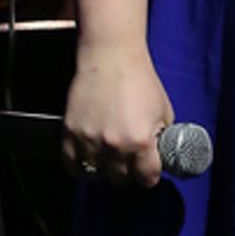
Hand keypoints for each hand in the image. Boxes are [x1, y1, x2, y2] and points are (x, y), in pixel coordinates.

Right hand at [62, 43, 174, 189]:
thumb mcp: (164, 111)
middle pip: (121, 180)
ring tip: (108, 155)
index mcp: (141, 142)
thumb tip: (160, 156)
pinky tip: (88, 156)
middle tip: (128, 159)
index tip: (147, 170)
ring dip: (103, 168)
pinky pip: (71, 164)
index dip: (149, 174)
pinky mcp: (70, 132)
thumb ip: (161, 138)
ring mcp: (90, 140)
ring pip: (96, 175)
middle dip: (127, 171)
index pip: (147, 179)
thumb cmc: (140, 80)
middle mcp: (115, 146)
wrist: (111, 55)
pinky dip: (80, 164)